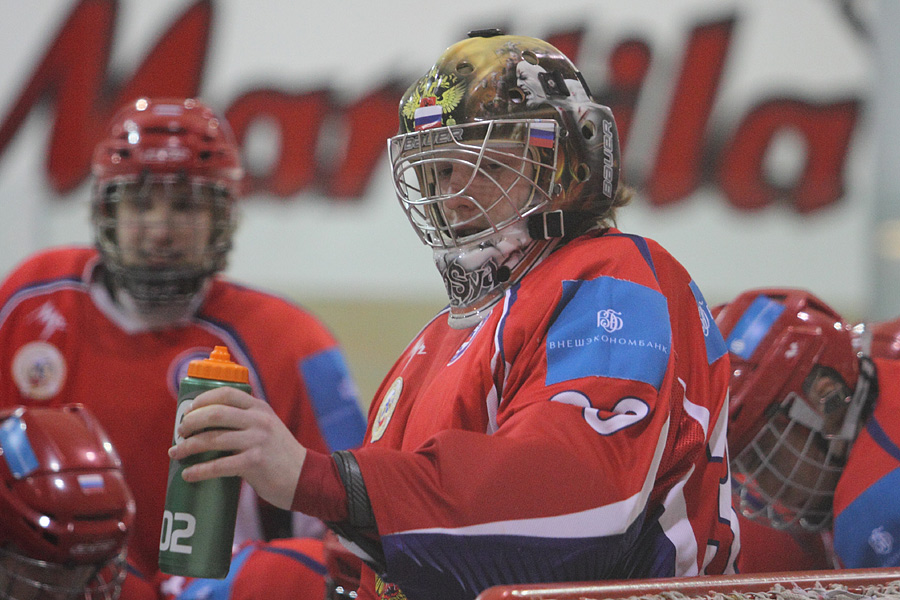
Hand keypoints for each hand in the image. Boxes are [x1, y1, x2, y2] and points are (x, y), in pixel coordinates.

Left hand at [167, 387, 305, 509]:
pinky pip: (218, 466)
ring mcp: (257, 441)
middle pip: (214, 413)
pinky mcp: (254, 463)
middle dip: (190, 422)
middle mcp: (259, 420)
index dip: (202, 400)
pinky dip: (199, 471)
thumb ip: (245, 421)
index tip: (188, 411)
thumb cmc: (279, 455)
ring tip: (176, 454)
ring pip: (212, 439)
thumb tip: (206, 424)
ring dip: (188, 447)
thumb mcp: (267, 427)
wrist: (304, 478)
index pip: (226, 393)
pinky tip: (188, 475)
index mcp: (260, 408)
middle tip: (180, 432)